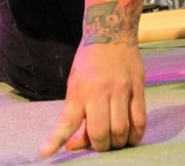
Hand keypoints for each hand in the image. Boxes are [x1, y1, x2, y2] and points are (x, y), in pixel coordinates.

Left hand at [38, 42, 145, 156]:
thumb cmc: (89, 63)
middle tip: (100, 145)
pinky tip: (131, 137)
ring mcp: (121, 89)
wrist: (111, 31)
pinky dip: (135, 135)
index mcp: (78, 91)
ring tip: (115, 141)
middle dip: (100, 147)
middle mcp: (99, 91)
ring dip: (118, 143)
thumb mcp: (75, 84)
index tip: (45, 153)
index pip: (66, 121)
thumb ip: (77, 114)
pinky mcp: (138, 88)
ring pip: (122, 130)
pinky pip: (140, 120)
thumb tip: (75, 145)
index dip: (56, 140)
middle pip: (101, 133)